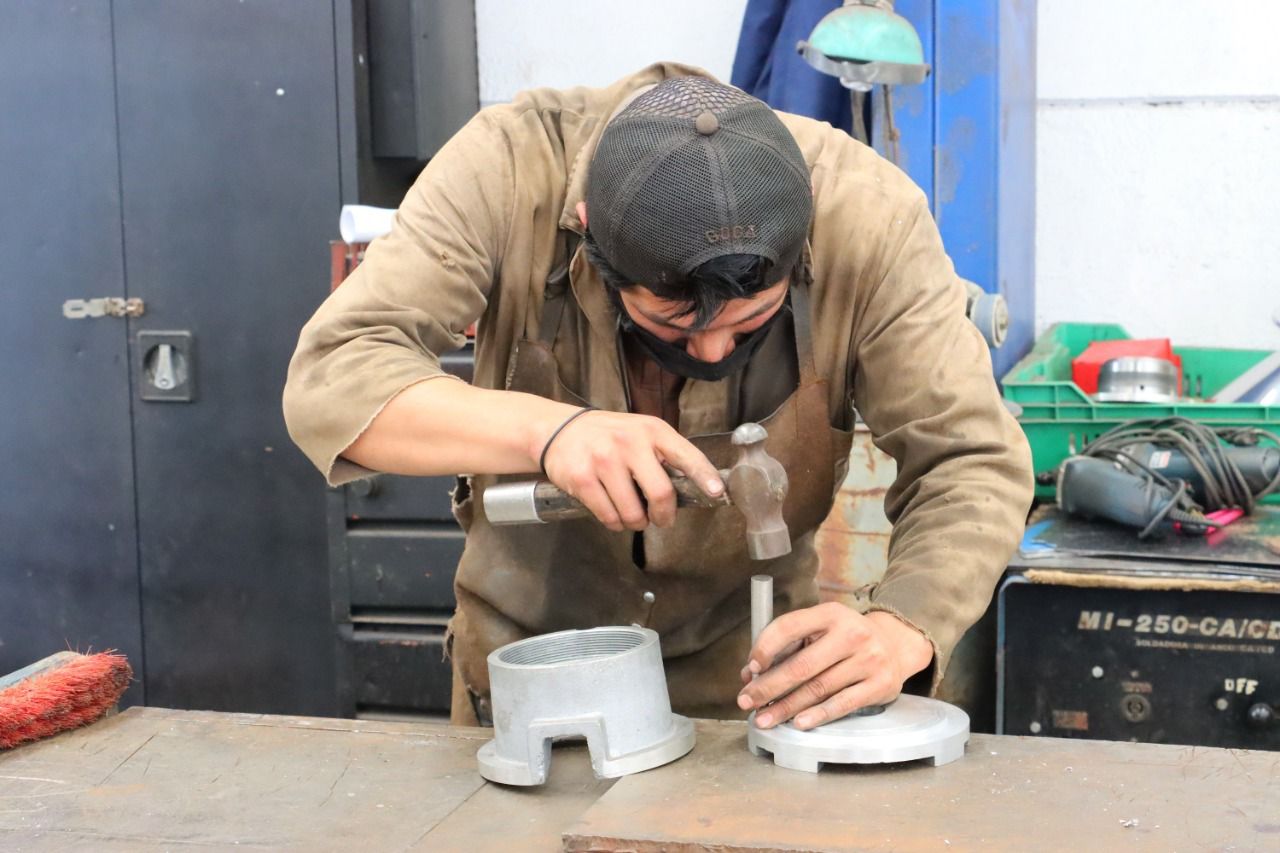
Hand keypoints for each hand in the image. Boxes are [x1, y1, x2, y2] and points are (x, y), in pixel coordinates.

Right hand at [540, 409, 723, 531]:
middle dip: (664, 516)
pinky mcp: (582, 479)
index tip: (717, 493)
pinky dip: (614, 523)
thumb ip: (663, 454)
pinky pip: (609, 516)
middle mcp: (629, 443)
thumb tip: (694, 487)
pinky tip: (612, 513)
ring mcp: (604, 460)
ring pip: (633, 512)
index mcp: (651, 430)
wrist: (557, 430)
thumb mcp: (639, 432)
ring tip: (631, 515)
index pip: (685, 455)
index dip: (704, 476)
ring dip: (636, 523)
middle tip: (661, 520)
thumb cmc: (607, 435)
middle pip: (660, 494)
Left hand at [736, 603, 932, 730]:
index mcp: (830, 614)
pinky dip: (818, 715)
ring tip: (765, 718)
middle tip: (746, 701)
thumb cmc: (847, 640)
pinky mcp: (880, 685)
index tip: (750, 668)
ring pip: (818, 688)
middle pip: (802, 665)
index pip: (790, 627)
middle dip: (769, 686)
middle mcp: (851, 633)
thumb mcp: (822, 630)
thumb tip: (751, 674)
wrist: (895, 645)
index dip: (765, 647)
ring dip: (787, 706)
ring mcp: (868, 659)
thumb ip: (789, 647)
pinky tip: (798, 722)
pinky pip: (842, 703)